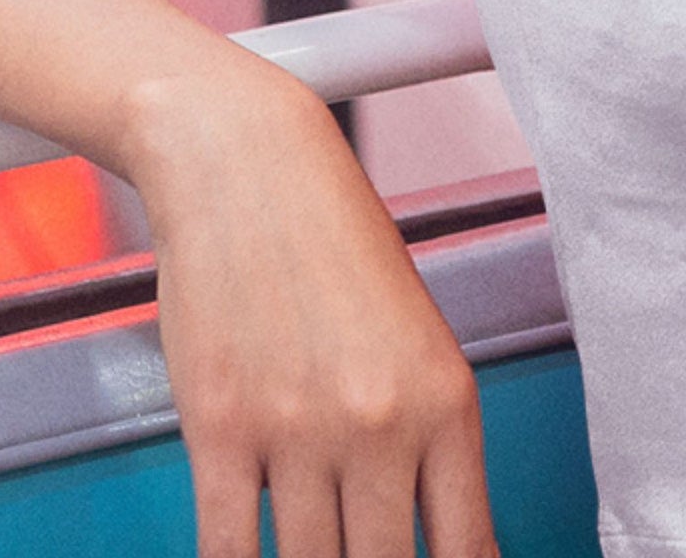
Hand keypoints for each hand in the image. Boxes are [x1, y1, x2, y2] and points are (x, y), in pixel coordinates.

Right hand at [126, 63, 498, 557]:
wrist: (247, 166)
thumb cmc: (333, 246)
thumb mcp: (416, 342)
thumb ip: (426, 442)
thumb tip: (429, 539)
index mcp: (447, 405)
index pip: (467, 553)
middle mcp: (380, 425)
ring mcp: (296, 431)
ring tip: (309, 554)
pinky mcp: (218, 428)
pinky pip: (230, 548)